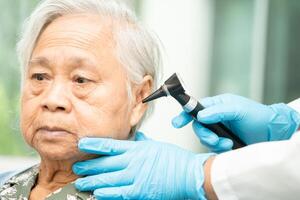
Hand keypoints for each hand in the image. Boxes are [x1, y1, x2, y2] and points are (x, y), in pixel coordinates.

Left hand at [73, 132, 212, 199]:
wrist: (189, 174)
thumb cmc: (174, 159)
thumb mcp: (156, 145)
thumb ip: (142, 141)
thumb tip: (134, 137)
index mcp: (137, 149)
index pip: (110, 145)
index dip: (94, 145)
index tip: (82, 144)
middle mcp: (133, 162)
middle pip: (105, 164)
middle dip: (88, 167)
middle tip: (76, 168)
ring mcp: (136, 178)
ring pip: (108, 180)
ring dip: (92, 182)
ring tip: (81, 183)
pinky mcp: (140, 192)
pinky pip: (119, 194)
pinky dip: (107, 194)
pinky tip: (97, 194)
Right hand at [172, 94, 299, 151]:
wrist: (270, 132)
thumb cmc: (257, 116)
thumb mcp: (238, 109)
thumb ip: (218, 111)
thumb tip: (200, 115)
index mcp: (216, 105)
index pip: (195, 108)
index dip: (184, 114)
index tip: (177, 123)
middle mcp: (214, 117)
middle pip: (197, 125)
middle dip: (204, 134)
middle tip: (214, 139)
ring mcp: (218, 129)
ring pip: (204, 137)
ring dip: (213, 142)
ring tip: (227, 143)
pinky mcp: (221, 141)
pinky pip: (212, 146)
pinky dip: (218, 148)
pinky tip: (229, 146)